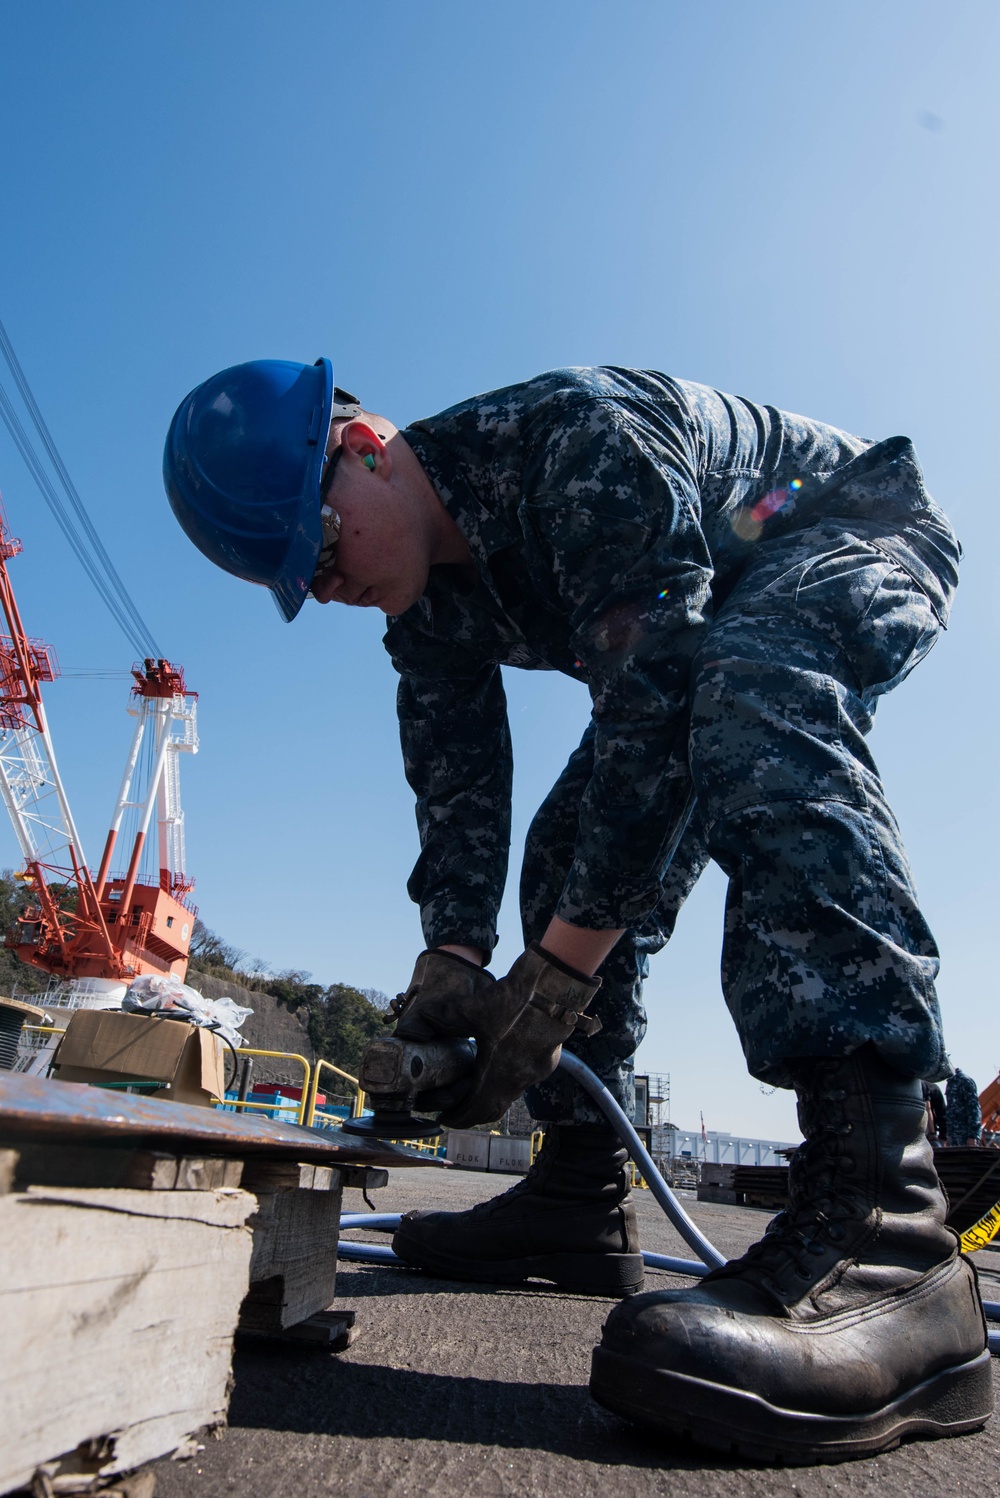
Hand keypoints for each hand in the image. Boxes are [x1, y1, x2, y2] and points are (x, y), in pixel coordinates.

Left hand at [437, 942, 602, 1130]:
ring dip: (489, 1095)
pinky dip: (506, 1079)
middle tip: (454, 1107)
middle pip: (491, 1111)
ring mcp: (536, 1072)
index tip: (443, 1116)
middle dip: (470, 1112)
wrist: (553, 988)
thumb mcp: (468, 1008)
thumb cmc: (513, 1000)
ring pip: (509, 1095)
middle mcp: (519, 1081)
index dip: (455, 1118)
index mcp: (497, 1074)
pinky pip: (523, 1080)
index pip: (474, 1112)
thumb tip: (407, 1031)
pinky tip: (499, 1062)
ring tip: (474, 1085)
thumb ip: (435, 1019)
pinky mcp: (548, 1061)